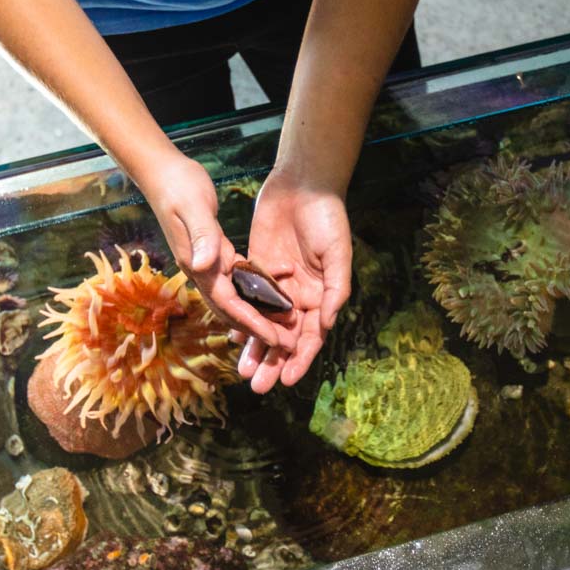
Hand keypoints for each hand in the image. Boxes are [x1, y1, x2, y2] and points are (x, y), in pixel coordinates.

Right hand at [137, 151, 285, 350]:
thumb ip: (202, 235)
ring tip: (283, 326)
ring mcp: (205, 261)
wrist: (161, 172)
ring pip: (235, 297)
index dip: (250, 321)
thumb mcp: (193, 207)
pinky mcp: (213, 252)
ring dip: (257, 313)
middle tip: (285, 342)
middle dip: (257, 327)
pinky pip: (236, 279)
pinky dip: (254, 290)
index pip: (227, 301)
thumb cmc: (177, 186)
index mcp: (197, 263)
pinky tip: (272, 294)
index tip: (273, 336)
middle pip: (231, 308)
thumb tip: (206, 265)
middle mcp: (201, 268)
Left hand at [237, 168, 349, 392]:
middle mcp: (299, 296)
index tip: (287, 379)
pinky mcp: (256, 268)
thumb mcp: (338, 255)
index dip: (300, 360)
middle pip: (284, 338)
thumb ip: (334, 291)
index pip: (310, 338)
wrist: (303, 184)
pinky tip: (231, 336)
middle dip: (273, 362)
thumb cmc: (328, 218)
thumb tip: (325, 325)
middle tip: (259, 386)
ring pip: (263, 323)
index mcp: (321, 297)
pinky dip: (239, 318)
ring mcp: (276, 284)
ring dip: (254, 347)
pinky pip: (246, 299)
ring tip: (244, 371)